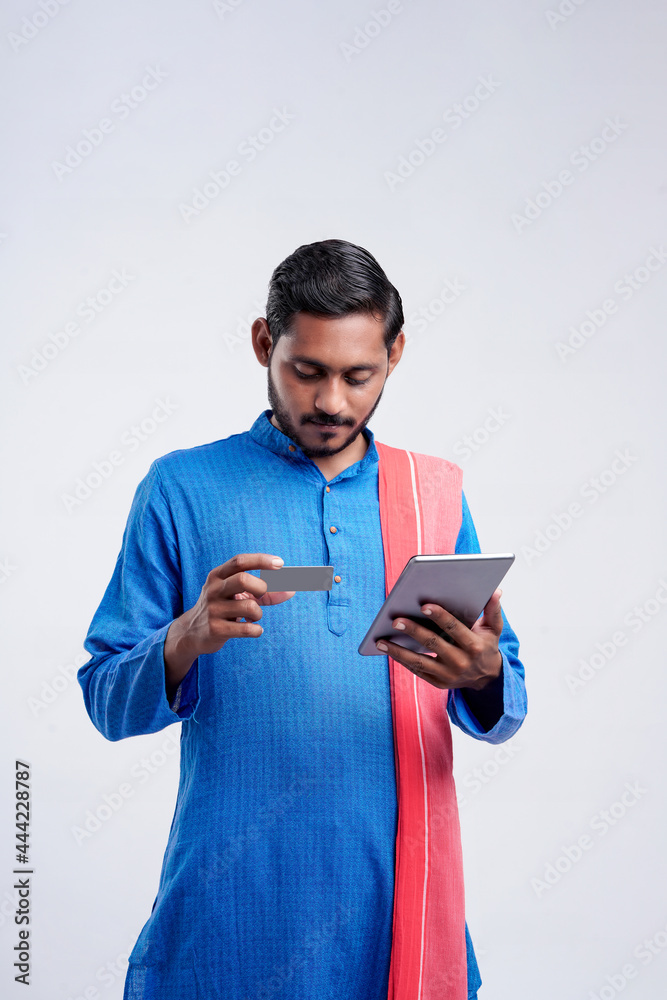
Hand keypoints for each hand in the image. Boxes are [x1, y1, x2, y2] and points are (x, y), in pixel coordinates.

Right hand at [164, 553, 295, 696]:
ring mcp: (213, 609)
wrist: (192, 632)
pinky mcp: (215, 629)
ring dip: (258, 614)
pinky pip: (246, 629)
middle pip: (243, 579)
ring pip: (249, 607)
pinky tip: (253, 629)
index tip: (280, 564)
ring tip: (253, 618)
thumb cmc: (223, 608)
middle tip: (261, 596)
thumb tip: (292, 590)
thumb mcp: (238, 595)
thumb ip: (265, 592)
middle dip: (261, 587)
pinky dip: (256, 630)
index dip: (261, 560)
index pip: (240, 561)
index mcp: (218, 575)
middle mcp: (213, 589)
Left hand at [374, 589, 503, 690]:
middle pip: (433, 644)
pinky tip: (388, 649)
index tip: (424, 605)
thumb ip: (493, 610)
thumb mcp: (494, 629)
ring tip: (381, 641)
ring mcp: (448, 675)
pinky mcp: (438, 682)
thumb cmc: (486, 645)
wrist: (487, 677)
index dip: (440, 616)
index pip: (454, 629)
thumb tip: (495, 590)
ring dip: (398, 651)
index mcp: (474, 646)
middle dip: (413, 631)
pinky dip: (402, 660)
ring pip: (419, 661)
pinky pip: (417, 670)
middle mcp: (460, 662)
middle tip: (395, 620)